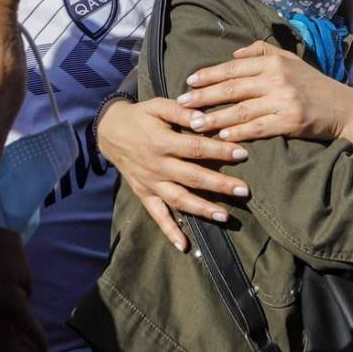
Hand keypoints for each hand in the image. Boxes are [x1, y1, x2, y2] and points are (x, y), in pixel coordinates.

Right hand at [96, 97, 249, 251]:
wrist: (108, 131)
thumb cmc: (140, 117)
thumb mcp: (158, 106)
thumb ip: (181, 112)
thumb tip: (203, 119)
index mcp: (162, 142)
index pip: (196, 148)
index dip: (220, 151)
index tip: (243, 154)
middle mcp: (157, 166)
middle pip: (192, 177)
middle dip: (220, 185)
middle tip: (244, 191)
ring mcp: (150, 183)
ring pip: (179, 199)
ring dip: (201, 209)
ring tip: (224, 216)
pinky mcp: (144, 194)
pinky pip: (157, 215)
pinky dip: (169, 231)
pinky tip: (184, 245)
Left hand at [176, 41, 352, 144]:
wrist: (344, 108)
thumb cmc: (314, 85)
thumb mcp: (290, 60)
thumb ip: (261, 53)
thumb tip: (233, 55)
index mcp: (274, 62)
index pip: (233, 68)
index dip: (208, 75)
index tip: (188, 83)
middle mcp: (277, 79)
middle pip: (232, 88)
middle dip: (203, 97)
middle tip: (181, 105)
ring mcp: (284, 100)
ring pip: (240, 110)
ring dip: (215, 118)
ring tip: (194, 124)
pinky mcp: (290, 121)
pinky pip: (257, 128)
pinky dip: (238, 132)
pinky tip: (222, 137)